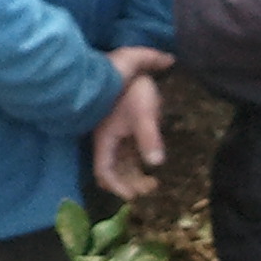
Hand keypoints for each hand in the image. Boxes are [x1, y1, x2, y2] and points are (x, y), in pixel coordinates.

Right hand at [91, 72, 166, 197]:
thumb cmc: (132, 89)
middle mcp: (105, 139)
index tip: (135, 196)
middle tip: (152, 187)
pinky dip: (135, 161)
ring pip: (119, 162)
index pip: (104, 172)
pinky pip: (124, 151)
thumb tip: (156, 164)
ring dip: (133, 173)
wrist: (124, 64)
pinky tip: (149, 161)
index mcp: (105, 139)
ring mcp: (112, 133)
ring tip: (153, 180)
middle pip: (112, 170)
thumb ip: (149, 137)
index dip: (117, 187)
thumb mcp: (144, 113)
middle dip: (129, 182)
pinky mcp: (120, 127)